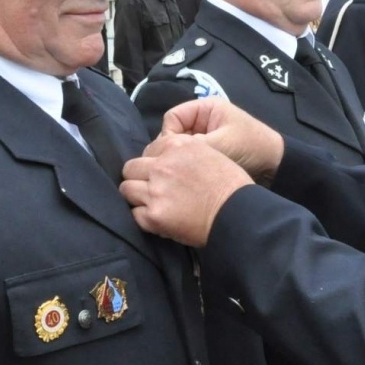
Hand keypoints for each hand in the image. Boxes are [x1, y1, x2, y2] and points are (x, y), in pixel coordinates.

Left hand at [120, 133, 253, 246]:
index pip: (148, 150)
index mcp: (177, 146)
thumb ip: (182, 153)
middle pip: (131, 168)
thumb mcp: (208, 153)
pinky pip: (135, 214)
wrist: (238, 212)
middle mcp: (162, 165)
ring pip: (127, 190)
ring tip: (152, 204)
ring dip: (137, 197)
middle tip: (151, 188)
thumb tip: (164, 161)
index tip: (161, 173)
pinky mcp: (154, 215)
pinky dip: (144, 217)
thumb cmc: (230, 184)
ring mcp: (155, 190)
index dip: (153, 162)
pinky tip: (158, 218)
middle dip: (139, 177)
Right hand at [160, 98, 283, 183]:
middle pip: (174, 132)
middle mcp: (202, 120)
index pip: (172, 118)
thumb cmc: (251, 148)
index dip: (168, 136)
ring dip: (181, 159)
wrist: (276, 166)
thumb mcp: (222, 145)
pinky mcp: (209, 151)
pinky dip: (189, 165)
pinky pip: (190, 156)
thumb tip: (166, 154)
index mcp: (206, 108)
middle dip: (173, 149)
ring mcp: (205, 136)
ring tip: (185, 173)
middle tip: (177, 167)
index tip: (173, 155)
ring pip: (180, 147)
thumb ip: (192, 146)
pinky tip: (192, 176)